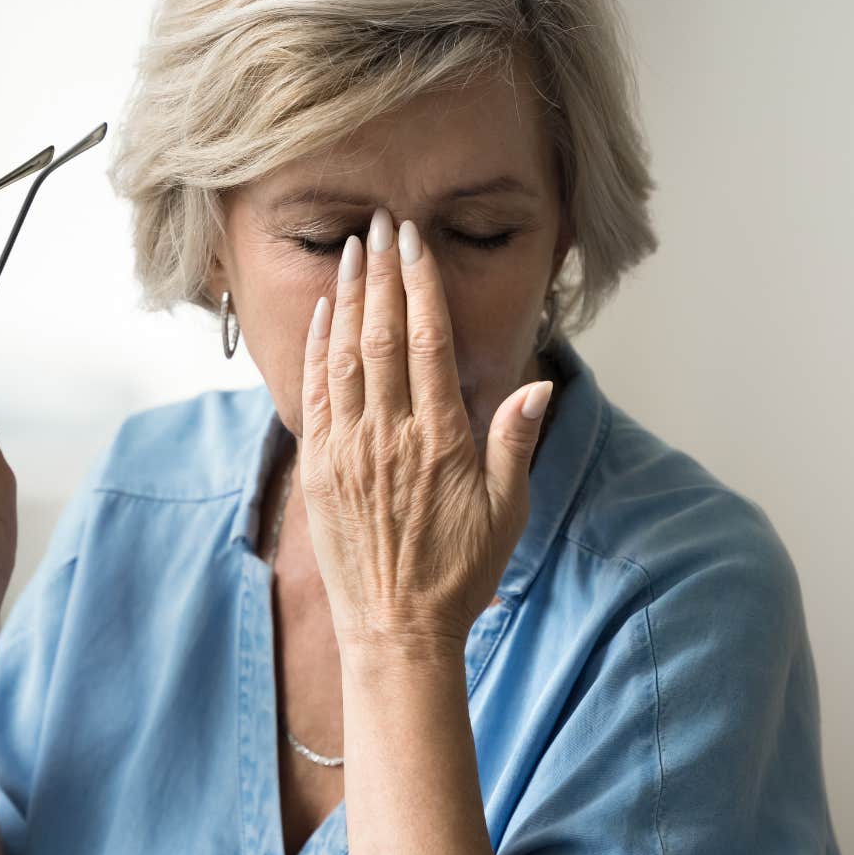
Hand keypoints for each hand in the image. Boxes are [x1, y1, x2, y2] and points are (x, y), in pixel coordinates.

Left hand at [298, 208, 552, 659]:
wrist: (396, 629)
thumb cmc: (460, 572)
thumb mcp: (506, 510)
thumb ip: (515, 441)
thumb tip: (536, 385)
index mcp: (440, 439)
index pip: (427, 342)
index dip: (420, 285)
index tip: (415, 243)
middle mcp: (390, 435)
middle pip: (382, 335)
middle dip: (382, 274)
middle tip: (381, 224)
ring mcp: (349, 449)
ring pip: (345, 356)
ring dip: (349, 298)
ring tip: (352, 250)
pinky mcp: (321, 467)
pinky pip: (317, 393)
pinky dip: (319, 347)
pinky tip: (325, 312)